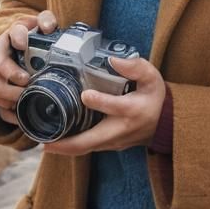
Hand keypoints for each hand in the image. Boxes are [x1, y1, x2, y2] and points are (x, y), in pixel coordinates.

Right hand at [0, 10, 58, 125]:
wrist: (13, 45)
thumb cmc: (29, 35)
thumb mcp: (38, 23)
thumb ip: (46, 20)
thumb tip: (48, 27)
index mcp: (8, 35)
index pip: (13, 34)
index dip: (19, 41)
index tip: (26, 50)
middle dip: (13, 82)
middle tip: (29, 85)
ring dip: (9, 99)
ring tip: (25, 100)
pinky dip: (6, 112)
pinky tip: (20, 114)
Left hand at [41, 56, 165, 156]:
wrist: (165, 122)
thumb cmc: (155, 96)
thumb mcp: (152, 77)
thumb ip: (135, 66)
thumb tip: (113, 59)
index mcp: (133, 109)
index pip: (114, 107)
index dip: (100, 102)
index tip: (85, 95)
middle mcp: (122, 129)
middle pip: (92, 141)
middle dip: (67, 144)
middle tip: (45, 142)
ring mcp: (115, 141)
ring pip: (87, 148)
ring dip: (65, 148)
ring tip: (44, 143)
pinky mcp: (110, 145)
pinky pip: (89, 148)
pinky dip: (72, 148)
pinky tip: (56, 142)